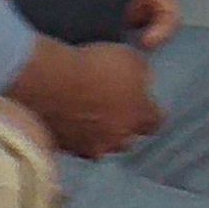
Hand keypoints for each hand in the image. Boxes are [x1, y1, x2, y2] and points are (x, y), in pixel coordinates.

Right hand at [7, 39, 162, 158]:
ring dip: (100, 135)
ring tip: (90, 119)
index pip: (156, 121)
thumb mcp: (131, 59)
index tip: (144, 104)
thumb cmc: (95, 68)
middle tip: (115, 111)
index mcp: (140, 116)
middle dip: (124, 128)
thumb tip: (142, 79)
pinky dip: (76, 136)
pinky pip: (77, 146)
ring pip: (102, 146)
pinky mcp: (67, 149)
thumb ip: (141, 75)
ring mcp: (92, 146)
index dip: (150, 112)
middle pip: (128, 138)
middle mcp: (119, 138)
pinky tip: (70, 123)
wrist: (52, 83)